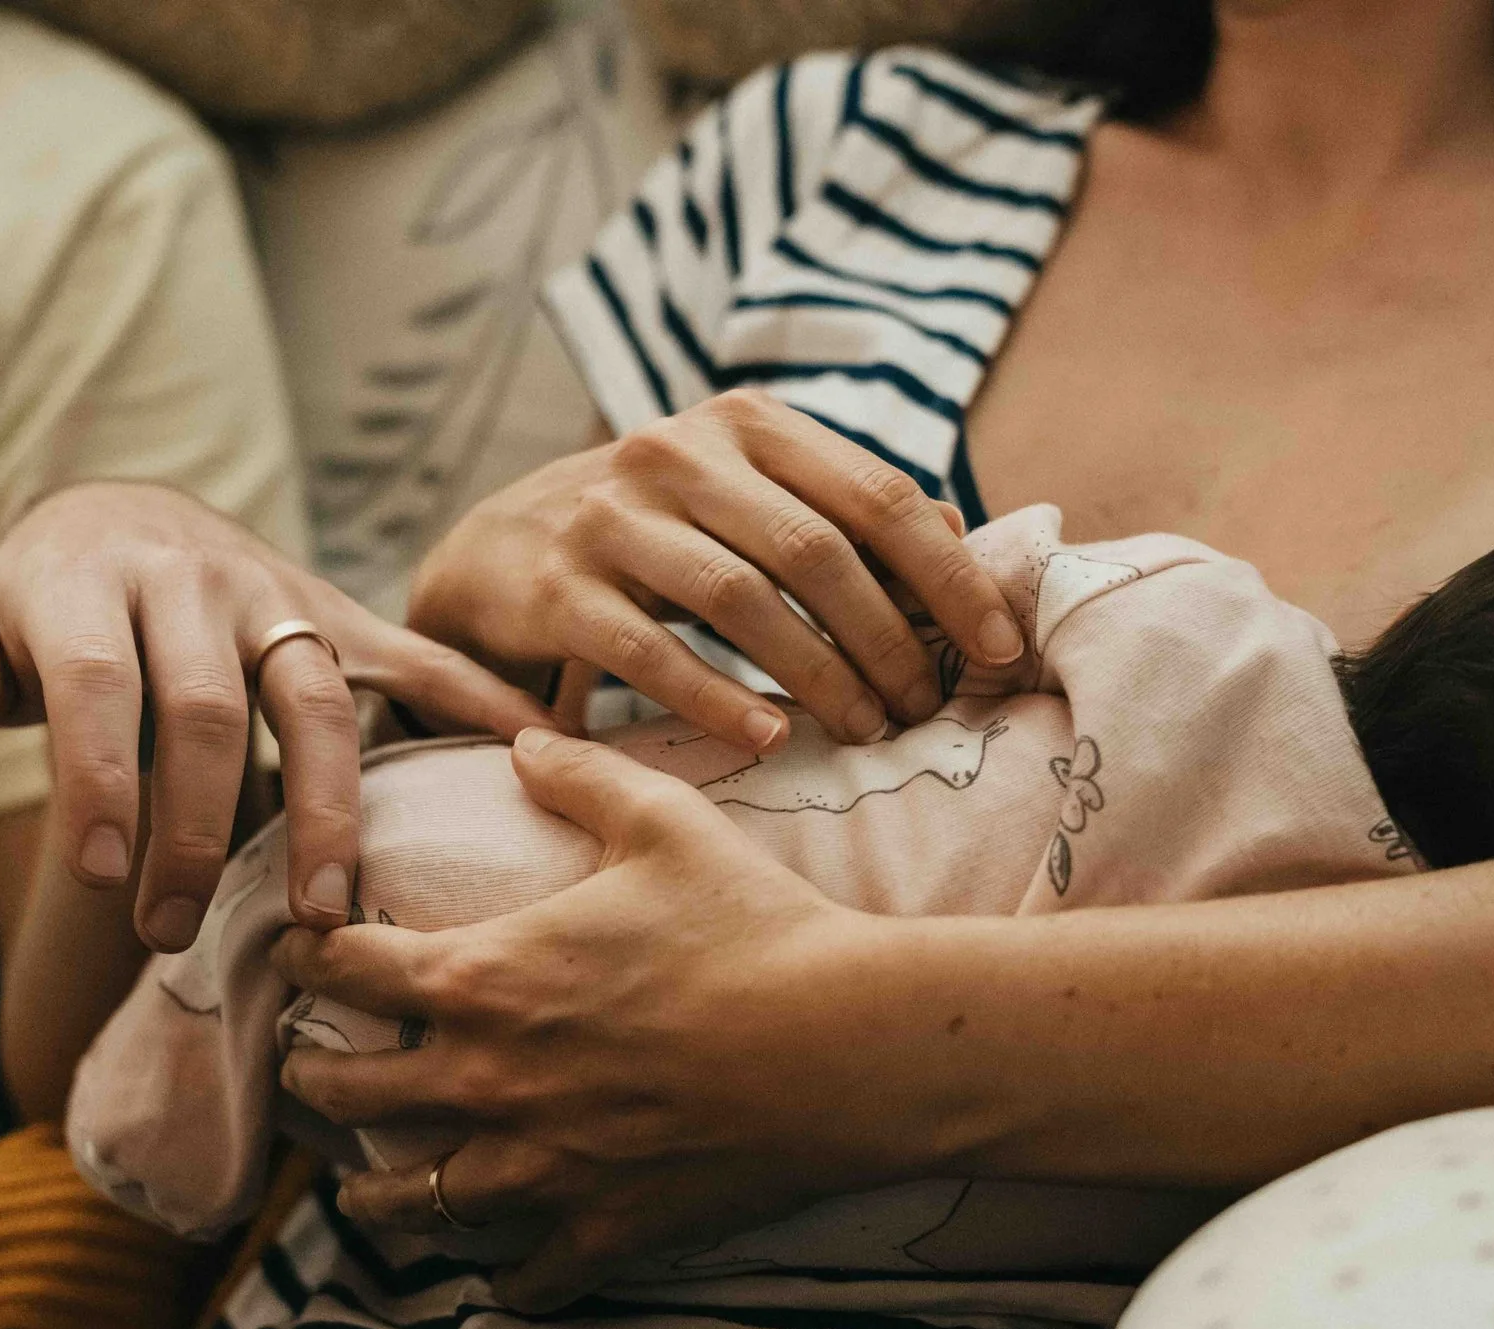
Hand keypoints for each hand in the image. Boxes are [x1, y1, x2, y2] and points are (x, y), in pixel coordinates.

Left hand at [0, 482, 554, 950]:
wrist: (126, 510)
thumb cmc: (44, 604)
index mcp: (87, 580)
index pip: (98, 682)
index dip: (105, 777)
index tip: (106, 880)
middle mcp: (189, 579)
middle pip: (209, 708)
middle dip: (198, 829)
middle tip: (175, 936)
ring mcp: (274, 594)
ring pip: (315, 700)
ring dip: (328, 809)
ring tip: (323, 911)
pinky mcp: (336, 613)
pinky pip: (410, 658)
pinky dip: (470, 701)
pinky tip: (527, 752)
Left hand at [272, 730, 947, 1310]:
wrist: (848, 1045)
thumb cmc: (756, 923)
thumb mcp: (665, 821)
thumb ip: (581, 775)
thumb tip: (524, 741)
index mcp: (482, 979)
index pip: (343, 968)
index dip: (304, 953)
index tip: (297, 950)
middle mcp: (486, 1082)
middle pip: (348, 1093)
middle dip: (315, 1077)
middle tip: (312, 1069)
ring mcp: (540, 1168)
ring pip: (413, 1202)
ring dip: (376, 1195)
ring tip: (363, 1190)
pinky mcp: (602, 1228)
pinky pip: (526, 1278)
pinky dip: (507, 1279)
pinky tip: (502, 1274)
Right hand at [407, 390, 1024, 755]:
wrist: (492, 553)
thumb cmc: (654, 536)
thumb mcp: (744, 501)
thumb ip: (840, 511)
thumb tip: (961, 536)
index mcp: (744, 423)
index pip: (876, 493)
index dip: (949, 575)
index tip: (1000, 649)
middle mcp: (675, 452)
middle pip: (816, 550)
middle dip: (889, 641)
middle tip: (923, 711)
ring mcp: (610, 517)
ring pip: (742, 601)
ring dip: (818, 678)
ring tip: (864, 732)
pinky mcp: (556, 587)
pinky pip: (652, 654)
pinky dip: (718, 702)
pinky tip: (768, 740)